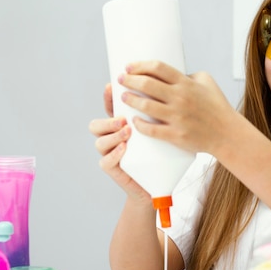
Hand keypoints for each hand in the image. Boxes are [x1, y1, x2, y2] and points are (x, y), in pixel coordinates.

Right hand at [88, 83, 150, 200]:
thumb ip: (160, 113)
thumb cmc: (159, 154)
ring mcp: (110, 154)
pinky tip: (124, 148)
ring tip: (127, 132)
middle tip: (124, 118)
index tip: (112, 86)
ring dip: (112, 135)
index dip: (107, 97)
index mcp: (120, 126)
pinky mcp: (112, 169)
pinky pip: (105, 161)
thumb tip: (174, 87)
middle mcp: (111, 138)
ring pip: (99, 141)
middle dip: (108, 119)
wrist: (156, 183)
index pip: (109, 109)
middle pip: (96, 125)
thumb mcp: (159, 131)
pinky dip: (114, 154)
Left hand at [118, 61, 235, 154]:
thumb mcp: (207, 82)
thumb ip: (188, 75)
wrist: (228, 134)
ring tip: (124, 97)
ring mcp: (178, 117)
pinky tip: (134, 120)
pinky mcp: (176, 135)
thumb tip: (169, 74)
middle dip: (129, 80)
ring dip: (131, 100)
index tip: (129, 66)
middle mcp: (181, 98)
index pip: (158, 68)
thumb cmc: (217, 107)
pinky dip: (139, 124)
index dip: (140, 65)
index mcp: (187, 84)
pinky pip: (151, 130)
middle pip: (147, 84)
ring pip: (146, 106)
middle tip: (121, 80)